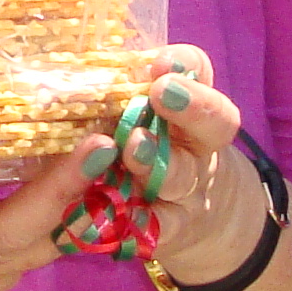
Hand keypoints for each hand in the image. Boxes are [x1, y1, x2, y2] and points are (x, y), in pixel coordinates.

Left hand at [78, 47, 262, 282]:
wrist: (174, 215)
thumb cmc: (145, 147)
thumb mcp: (136, 116)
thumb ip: (118, 94)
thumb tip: (76, 71)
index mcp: (189, 106)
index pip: (199, 72)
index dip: (187, 64)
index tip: (163, 61)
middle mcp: (198, 146)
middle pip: (216, 124)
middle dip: (192, 106)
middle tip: (161, 93)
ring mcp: (188, 190)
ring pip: (182, 175)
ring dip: (158, 161)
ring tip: (133, 148)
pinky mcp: (168, 229)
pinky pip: (161, 226)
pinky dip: (144, 221)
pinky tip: (127, 214)